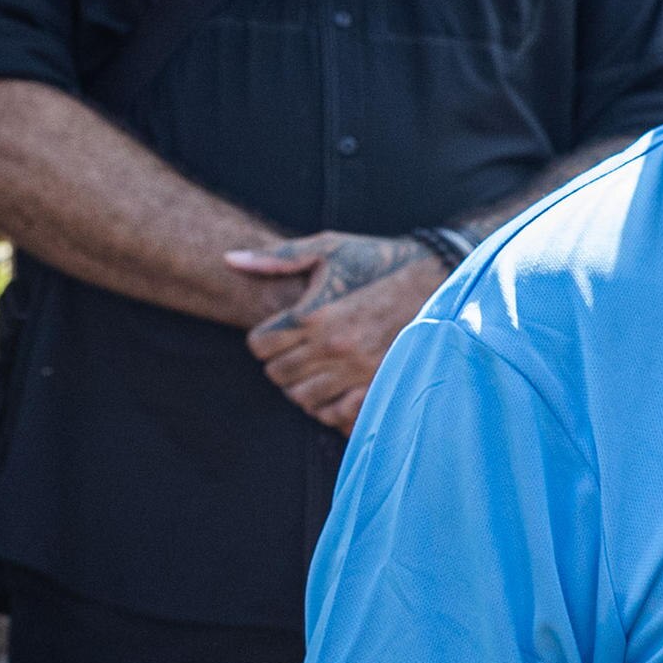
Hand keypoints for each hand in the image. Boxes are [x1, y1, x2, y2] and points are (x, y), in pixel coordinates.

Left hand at [232, 229, 449, 428]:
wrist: (434, 280)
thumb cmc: (376, 262)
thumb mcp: (327, 249)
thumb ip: (277, 258)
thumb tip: (229, 258)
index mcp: (314, 314)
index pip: (260, 345)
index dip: (262, 340)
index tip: (276, 333)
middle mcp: (333, 347)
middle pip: (277, 374)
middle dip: (279, 363)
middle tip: (293, 352)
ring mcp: (356, 370)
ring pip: (302, 398)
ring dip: (301, 386)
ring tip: (312, 369)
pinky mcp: (378, 384)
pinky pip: (335, 413)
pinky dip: (327, 405)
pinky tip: (333, 387)